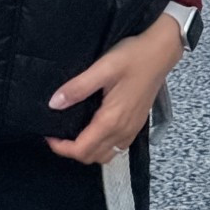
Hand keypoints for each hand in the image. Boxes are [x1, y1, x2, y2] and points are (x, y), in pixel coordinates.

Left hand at [45, 13, 184, 164]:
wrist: (161, 52)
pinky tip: (94, 129)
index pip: (82, 149)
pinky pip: (117, 147)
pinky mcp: (137, 125)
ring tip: (73, 132)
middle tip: (58, 132)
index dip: (61, 148)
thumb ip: (78, 88)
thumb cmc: (132, 57)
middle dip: (72, 151)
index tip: (48, 134)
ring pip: (106, 155)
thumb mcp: (103, 67)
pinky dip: (102, 147)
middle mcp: (122, 131)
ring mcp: (132, 130)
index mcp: (111, 120)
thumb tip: (54, 104)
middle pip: (93, 157)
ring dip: (87, 151)